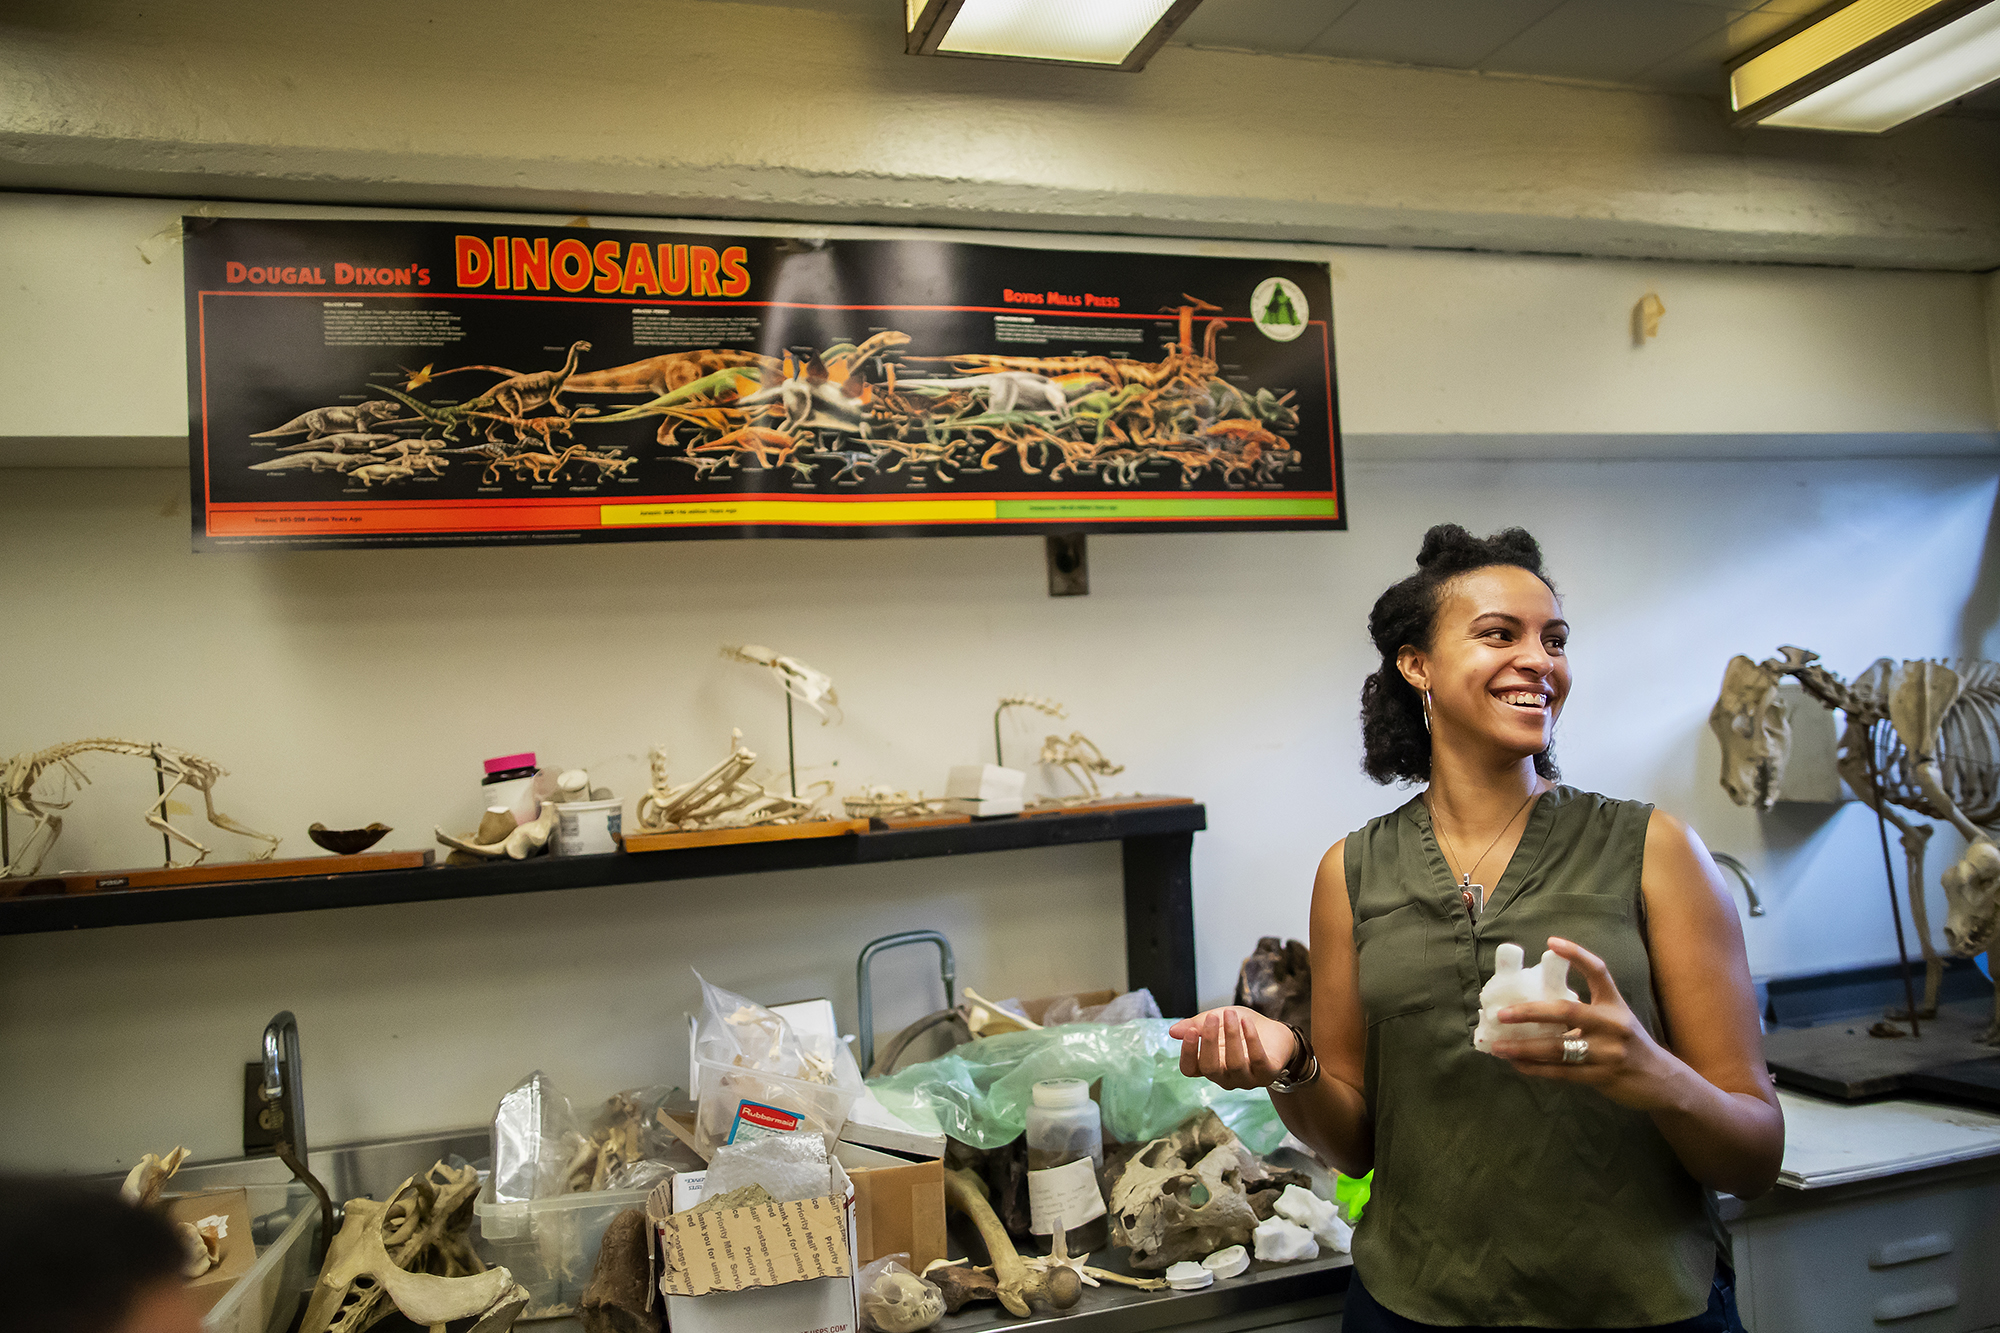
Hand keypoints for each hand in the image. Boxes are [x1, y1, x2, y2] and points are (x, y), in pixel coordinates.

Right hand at [1167, 1006, 1295, 1089]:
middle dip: (1209, 1042)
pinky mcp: (1266, 1074)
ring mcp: (1246, 1079)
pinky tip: (1247, 1022)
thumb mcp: (1217, 1020)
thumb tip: (1172, 1032)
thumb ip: (1196, 1026)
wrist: (1275, 1033)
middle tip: (1211, 1018)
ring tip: (1232, 1014)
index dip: (1188, 1053)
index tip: (1192, 1031)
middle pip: (1210, 1068)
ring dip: (1231, 1036)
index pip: (1189, 1069)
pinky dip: (1251, 1039)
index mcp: (1208, 1065)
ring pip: (1234, 1065)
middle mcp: (1224, 1077)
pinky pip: (1257, 1060)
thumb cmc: (1241, 1028)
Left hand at [1489, 937, 1689, 1111]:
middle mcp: (1613, 1025)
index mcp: (1615, 1004)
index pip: (1598, 972)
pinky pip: (1561, 1072)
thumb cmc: (1629, 1045)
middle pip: (1567, 1011)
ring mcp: (1608, 1052)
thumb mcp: (1614, 1020)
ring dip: (1524, 1047)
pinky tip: (1517, 1064)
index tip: (1551, 942)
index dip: (1576, 955)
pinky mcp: (1602, 1077)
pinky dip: (1536, 1068)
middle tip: (1503, 1013)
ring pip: (1557, 1047)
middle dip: (1530, 1011)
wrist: (1660, 1080)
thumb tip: (1534, 1010)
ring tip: (1498, 1046)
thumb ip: (1584, 1013)